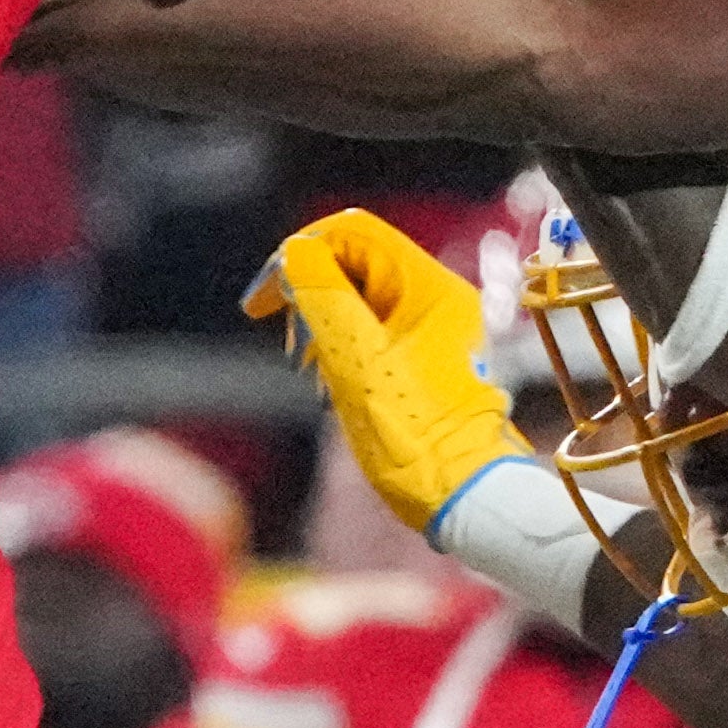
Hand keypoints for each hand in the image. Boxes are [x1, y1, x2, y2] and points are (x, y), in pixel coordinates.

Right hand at [246, 209, 536, 540]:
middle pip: (356, 262)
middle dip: (310, 295)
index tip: (264, 303)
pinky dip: (343, 349)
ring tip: (314, 374)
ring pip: (361, 298)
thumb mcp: (354, 358)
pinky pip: (374, 331)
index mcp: (429, 286)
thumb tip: (294, 254)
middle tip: (291, 346)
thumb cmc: (413, 433)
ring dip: (323, 326)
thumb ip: (321, 295)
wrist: (462, 494)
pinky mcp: (426, 357)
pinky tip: (333, 386)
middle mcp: (438, 297)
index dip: (299, 254)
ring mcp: (435, 328)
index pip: (353, 233)